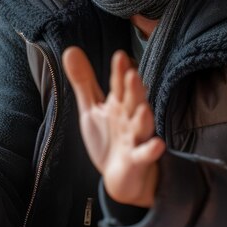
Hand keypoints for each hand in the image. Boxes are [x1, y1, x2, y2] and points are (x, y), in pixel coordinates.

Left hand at [63, 46, 164, 207]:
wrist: (119, 176)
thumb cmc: (108, 137)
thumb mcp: (91, 107)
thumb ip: (83, 80)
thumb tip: (70, 49)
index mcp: (118, 104)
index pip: (118, 85)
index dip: (119, 72)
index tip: (120, 56)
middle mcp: (129, 118)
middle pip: (132, 101)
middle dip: (133, 89)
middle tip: (132, 74)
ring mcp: (134, 139)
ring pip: (141, 127)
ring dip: (144, 118)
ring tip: (143, 109)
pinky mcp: (136, 160)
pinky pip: (144, 155)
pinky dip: (150, 151)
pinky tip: (157, 145)